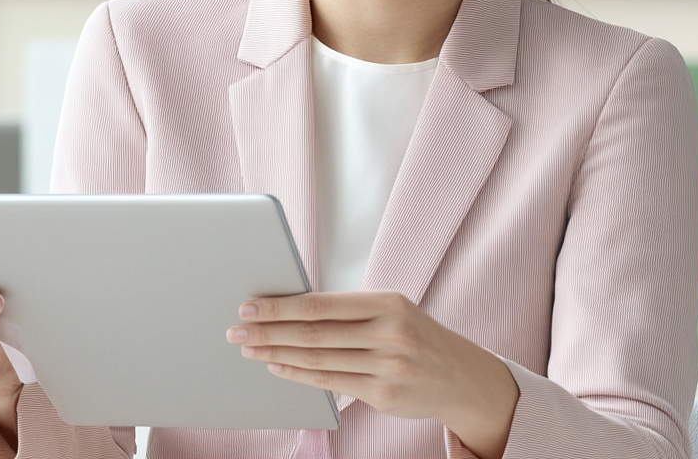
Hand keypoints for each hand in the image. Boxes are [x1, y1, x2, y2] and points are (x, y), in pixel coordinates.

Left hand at [227, 290, 517, 458]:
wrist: (461, 375)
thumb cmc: (414, 334)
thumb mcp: (391, 309)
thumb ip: (347, 309)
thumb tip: (286, 306)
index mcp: (388, 302)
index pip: (320, 305)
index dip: (280, 306)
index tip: (249, 305)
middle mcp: (390, 334)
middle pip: (313, 334)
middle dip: (268, 331)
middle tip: (237, 329)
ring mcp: (388, 367)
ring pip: (317, 360)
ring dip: (276, 354)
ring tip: (249, 348)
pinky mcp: (384, 395)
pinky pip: (330, 383)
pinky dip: (298, 374)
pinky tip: (277, 367)